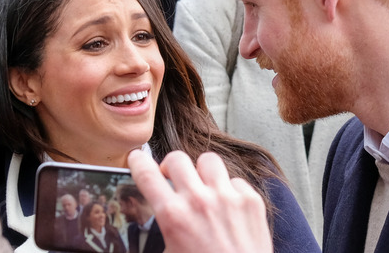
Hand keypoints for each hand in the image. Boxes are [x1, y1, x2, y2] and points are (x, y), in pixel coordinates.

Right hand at [128, 150, 271, 252]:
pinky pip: (236, 180)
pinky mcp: (251, 201)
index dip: (138, 162)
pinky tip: (228, 206)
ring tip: (203, 186)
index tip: (137, 158)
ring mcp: (227, 197)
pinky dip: (230, 190)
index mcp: (173, 216)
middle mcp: (199, 200)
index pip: (147, 175)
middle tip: (172, 179)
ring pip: (208, 160)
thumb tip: (160, 215)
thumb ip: (164, 229)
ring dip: (201, 172)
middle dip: (170, 167)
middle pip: (176, 159)